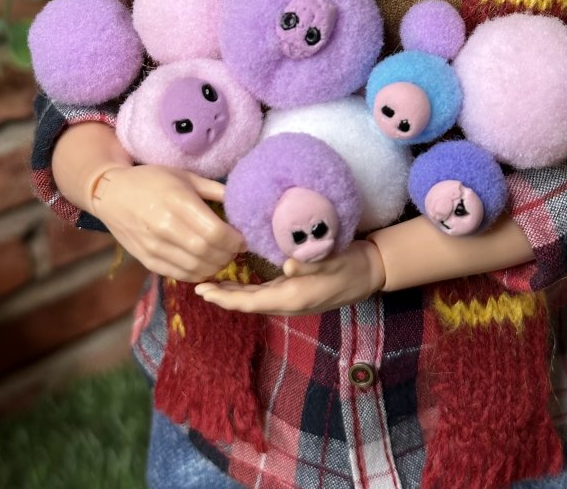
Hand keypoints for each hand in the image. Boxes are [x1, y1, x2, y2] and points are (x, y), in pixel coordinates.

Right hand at [91, 164, 245, 281]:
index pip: (214, 231)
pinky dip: (197, 274)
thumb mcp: (185, 176)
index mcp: (178, 202)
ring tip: (222, 257)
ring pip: (194, 268)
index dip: (234, 239)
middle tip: (235, 249)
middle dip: (228, 254)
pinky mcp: (146, 260)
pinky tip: (204, 266)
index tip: (242, 238)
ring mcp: (154, 246)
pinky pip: (178, 274)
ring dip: (215, 267)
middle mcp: (165, 227)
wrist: (112, 194)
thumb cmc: (152, 180)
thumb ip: (213, 190)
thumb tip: (241, 201)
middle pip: (207, 252)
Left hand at [195, 239, 385, 315]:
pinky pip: (265, 294)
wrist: (369, 272)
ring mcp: (292, 299)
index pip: (250, 302)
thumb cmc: (350, 264)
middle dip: (222, 297)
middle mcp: (288, 302)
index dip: (225, 299)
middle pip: (248, 303)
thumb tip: (286, 266)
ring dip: (233, 294)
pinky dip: (247, 290)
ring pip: (254, 299)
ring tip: (212, 284)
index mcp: (292, 297)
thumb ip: (308, 265)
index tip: (203, 291)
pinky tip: (239, 281)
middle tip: (197, 286)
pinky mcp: (296, 292)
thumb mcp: (332, 262)